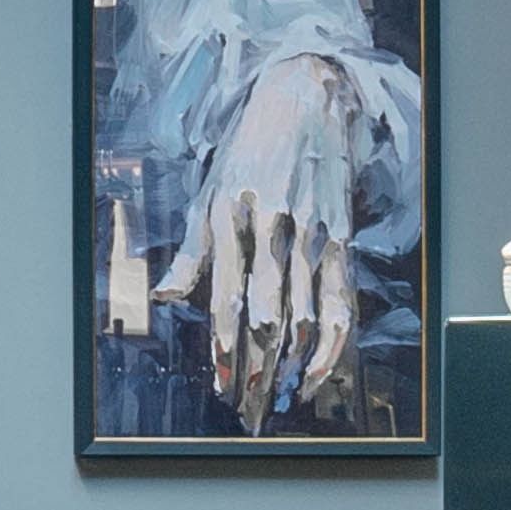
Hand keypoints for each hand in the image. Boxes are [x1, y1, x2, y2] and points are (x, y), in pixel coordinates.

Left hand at [194, 144, 351, 424]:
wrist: (306, 99)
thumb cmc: (247, 152)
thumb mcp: (207, 193)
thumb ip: (191, 253)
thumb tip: (167, 299)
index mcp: (230, 216)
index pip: (229, 297)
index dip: (227, 346)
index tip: (224, 384)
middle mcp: (273, 226)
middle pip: (269, 316)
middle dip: (259, 369)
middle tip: (249, 410)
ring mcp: (313, 232)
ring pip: (307, 316)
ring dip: (293, 367)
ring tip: (279, 401)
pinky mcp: (343, 237)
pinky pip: (342, 302)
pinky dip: (333, 344)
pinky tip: (318, 372)